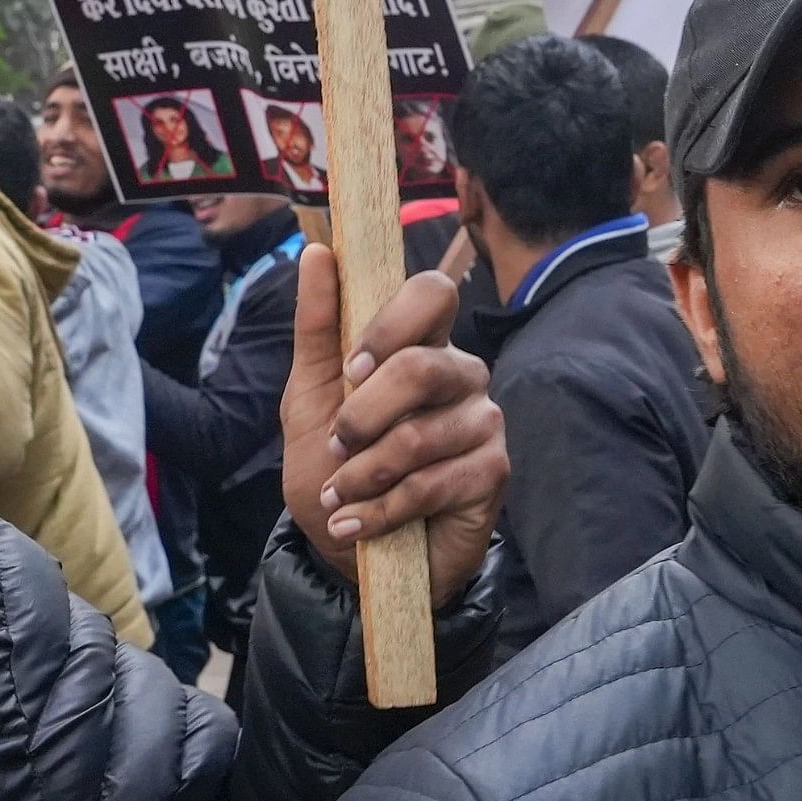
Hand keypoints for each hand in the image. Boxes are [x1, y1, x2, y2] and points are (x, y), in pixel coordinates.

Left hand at [281, 245, 504, 601]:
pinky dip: (380, 510)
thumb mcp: (308, 397)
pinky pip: (431, 483)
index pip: (432, 293)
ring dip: (362, 473)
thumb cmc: (333, 464)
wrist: (348, 547)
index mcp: (420, 343)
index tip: (350, 368)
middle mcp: (460, 374)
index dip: (391, 325)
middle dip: (362, 414)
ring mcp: (483, 422)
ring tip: (340, 494)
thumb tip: (316, 253)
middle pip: (422, 366)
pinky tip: (358, 523)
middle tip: (337, 444)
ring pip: (420, 434)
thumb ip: (317, 327)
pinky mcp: (493, 473)